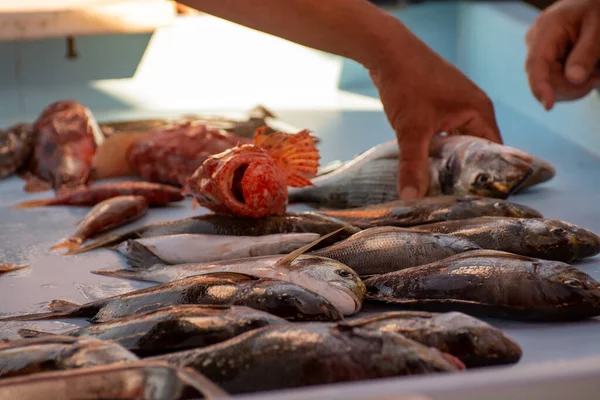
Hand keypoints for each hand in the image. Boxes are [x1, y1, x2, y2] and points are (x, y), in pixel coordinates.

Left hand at [369, 37, 501, 199]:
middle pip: (475, 149)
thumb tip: (411, 198)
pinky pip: (444, 132)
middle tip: (453, 198)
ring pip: (456, 141)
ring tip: (439, 186)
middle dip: (463, 171)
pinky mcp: (438, 104)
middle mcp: (473, 108)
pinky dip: (436, 147)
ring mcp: (456, 105)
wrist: (387, 51)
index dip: (484, 176)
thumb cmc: (408, 83)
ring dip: (447, 159)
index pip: (493, 152)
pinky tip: (424, 163)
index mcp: (479, 112)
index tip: (474, 199)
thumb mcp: (411, 130)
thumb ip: (413, 165)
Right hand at [525, 0, 599, 109]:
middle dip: (571, 87)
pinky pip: (551, 80)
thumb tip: (574, 79)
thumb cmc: (595, 8)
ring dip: (573, 86)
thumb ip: (586, 54)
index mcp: (546, 30)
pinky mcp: (543, 59)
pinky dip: (570, 83)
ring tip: (593, 73)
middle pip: (544, 79)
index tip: (548, 106)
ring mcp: (537, 51)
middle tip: (596, 79)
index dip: (540, 87)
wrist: (591, 3)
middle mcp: (535, 42)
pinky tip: (583, 72)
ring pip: (548, 84)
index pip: (536, 64)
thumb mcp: (598, 28)